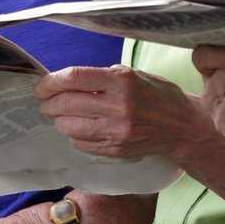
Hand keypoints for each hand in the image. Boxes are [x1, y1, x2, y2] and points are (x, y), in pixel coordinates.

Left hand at [35, 65, 203, 160]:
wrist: (182, 127)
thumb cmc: (157, 94)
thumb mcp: (133, 74)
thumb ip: (102, 76)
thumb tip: (68, 81)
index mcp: (121, 81)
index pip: (74, 78)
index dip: (51, 82)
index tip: (42, 86)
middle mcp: (117, 106)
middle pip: (66, 103)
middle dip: (49, 102)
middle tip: (46, 100)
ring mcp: (116, 131)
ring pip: (69, 126)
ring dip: (58, 119)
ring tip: (60, 114)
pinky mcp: (115, 149)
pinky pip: (80, 143)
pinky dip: (73, 134)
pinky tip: (78, 127)